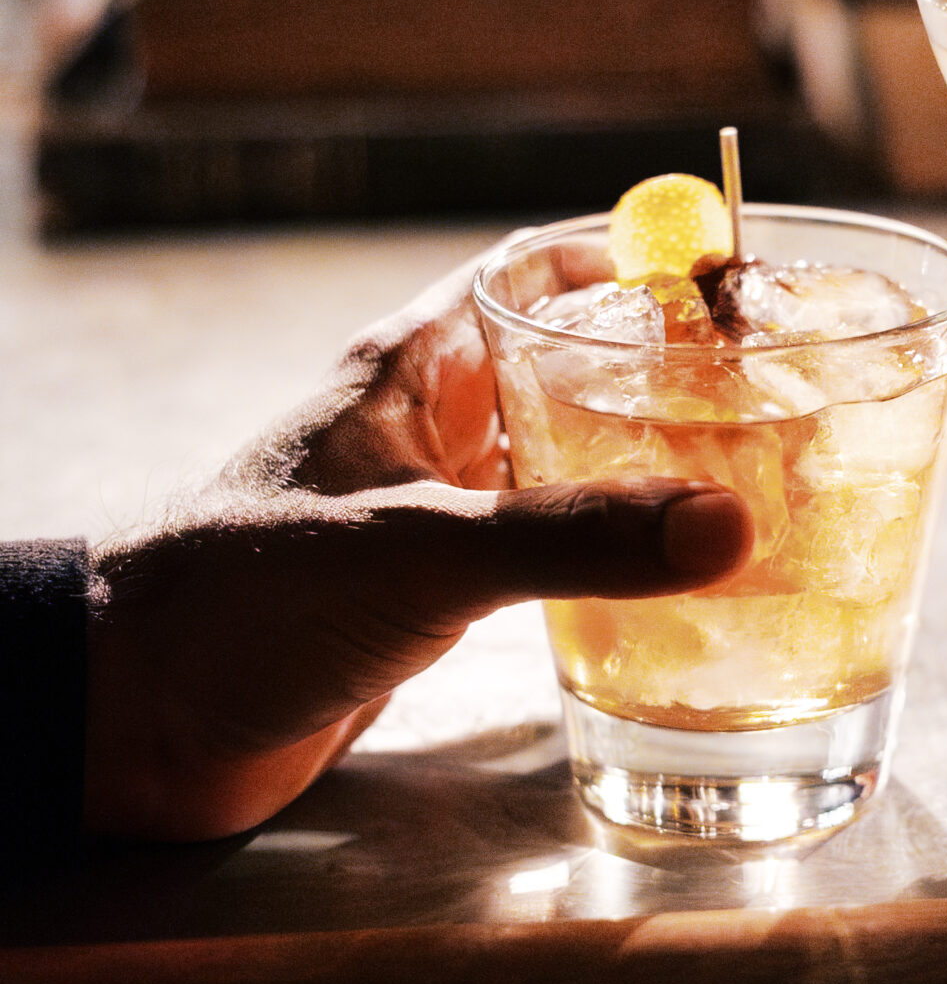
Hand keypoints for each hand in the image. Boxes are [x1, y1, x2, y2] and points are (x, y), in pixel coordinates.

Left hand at [84, 251, 750, 842]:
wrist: (128, 723)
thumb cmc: (236, 598)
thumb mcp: (416, 550)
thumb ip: (570, 537)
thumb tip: (726, 525)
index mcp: (411, 369)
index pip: (540, 270)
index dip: (638, 261)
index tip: (740, 278)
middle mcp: (428, 427)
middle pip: (571, 365)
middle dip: (669, 372)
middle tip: (782, 394)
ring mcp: (431, 512)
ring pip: (563, 461)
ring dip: (645, 469)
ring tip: (754, 486)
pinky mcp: (431, 598)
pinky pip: (544, 552)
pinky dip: (609, 558)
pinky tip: (671, 587)